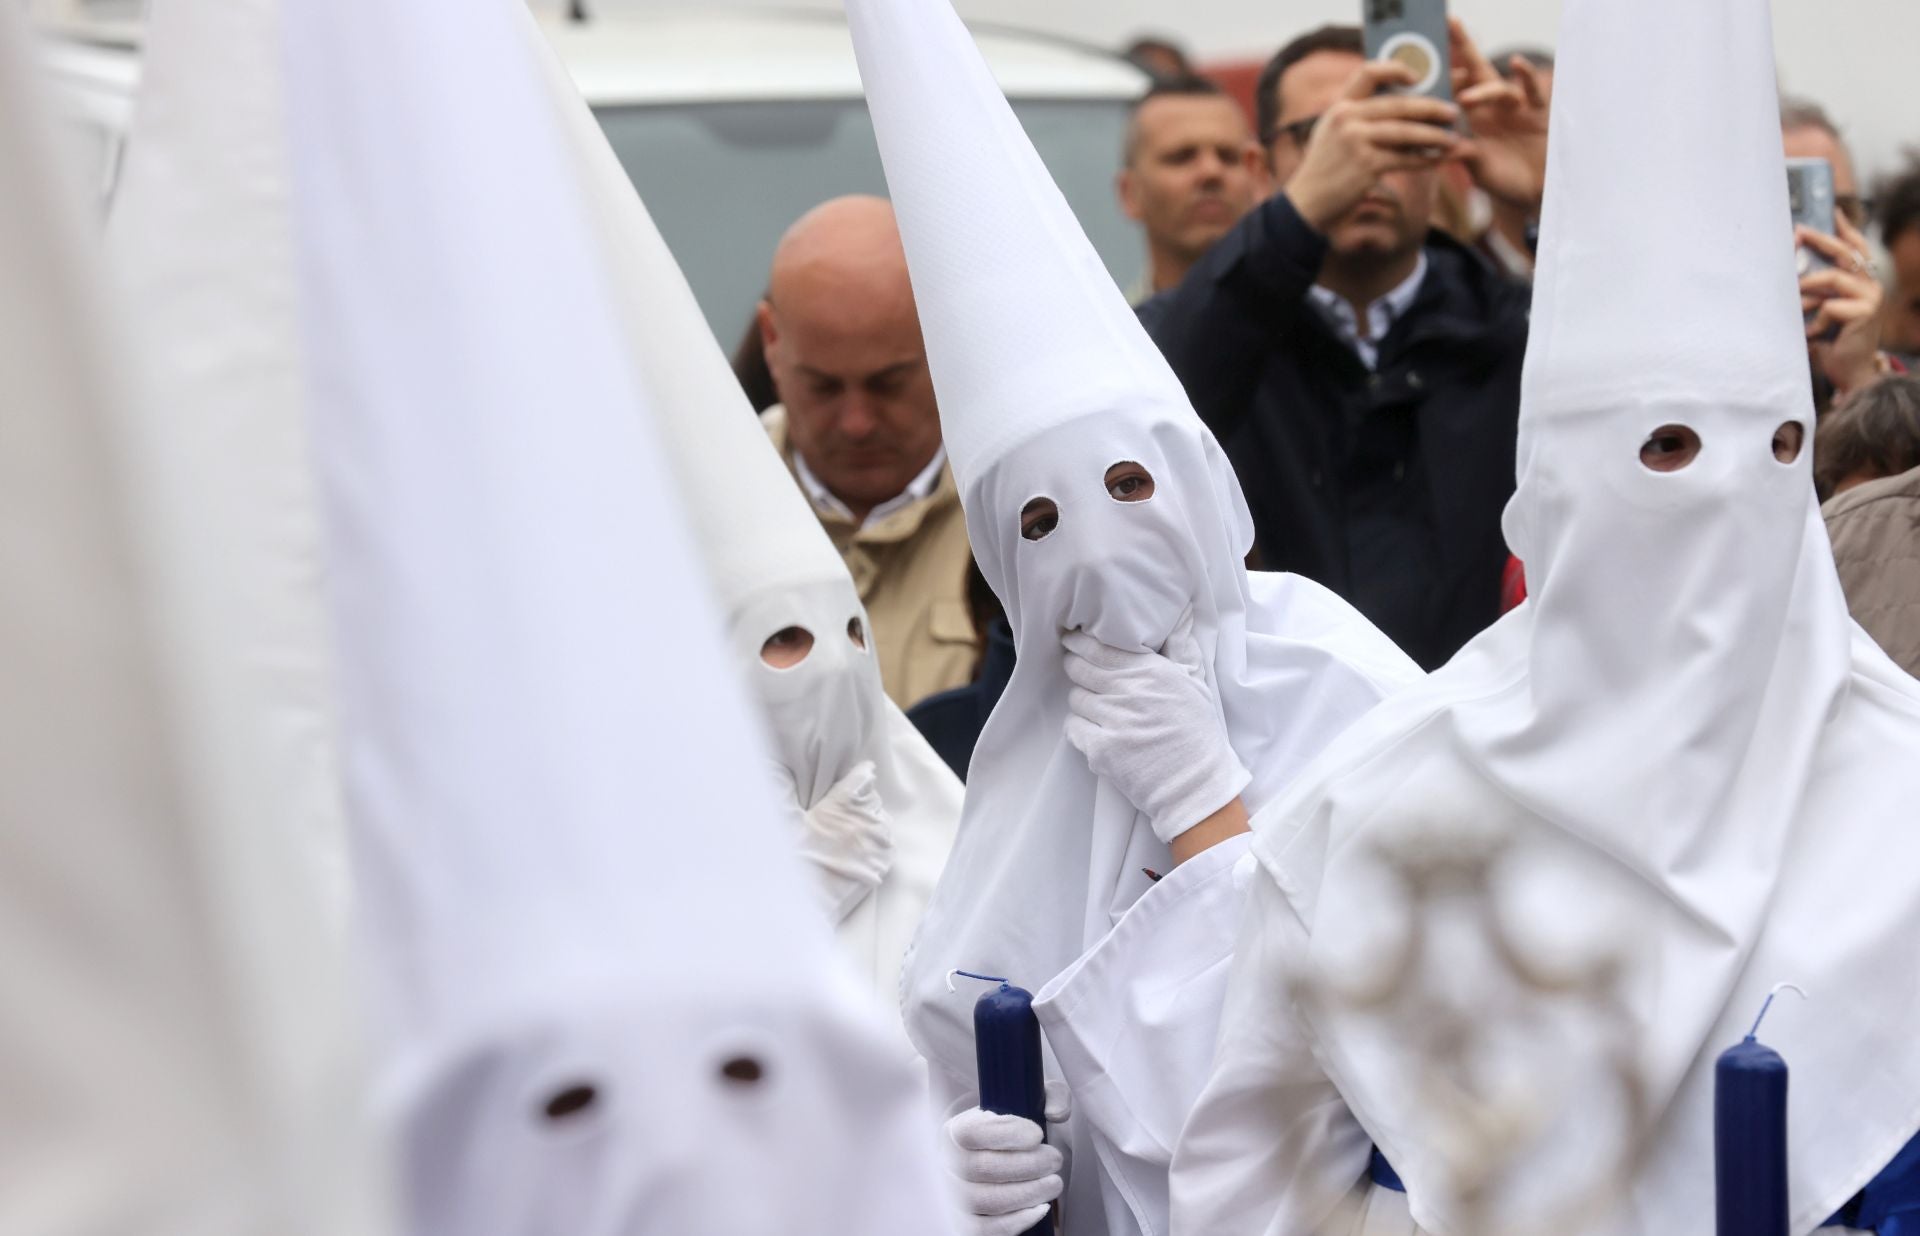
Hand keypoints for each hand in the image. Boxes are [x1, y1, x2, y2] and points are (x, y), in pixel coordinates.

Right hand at [794, 760, 892, 922]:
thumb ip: (790, 794)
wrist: (810, 899)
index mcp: (843, 802)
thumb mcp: (788, 821)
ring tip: (850, 840)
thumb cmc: (796, 859)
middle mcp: (865, 817)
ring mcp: (878, 839)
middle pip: (872, 799)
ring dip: (870, 825)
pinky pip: (888, 843)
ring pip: (882, 821)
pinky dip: (878, 844)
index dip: (860, 776)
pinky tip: (860, 854)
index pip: (864, 775)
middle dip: (860, 804)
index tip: (860, 775)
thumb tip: (779, 772)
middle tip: (842, 819)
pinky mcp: (886, 860)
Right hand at [943, 1108, 1062, 1235]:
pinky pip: (985, 1230)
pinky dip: (1016, 1222)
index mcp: (955, 1130)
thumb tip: (1057, 1113)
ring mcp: (953, 1196)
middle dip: (1028, 1166)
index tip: (1038, 1134)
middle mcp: (947, 1164)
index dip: (1008, 1134)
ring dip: (1028, 1193)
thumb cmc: (1012, 1132)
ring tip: (1053, 1183)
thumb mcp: (1029, 1102)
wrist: (996, 1160)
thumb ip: (1050, 1096)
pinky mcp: (964, 1223)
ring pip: (986, 1201)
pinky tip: (1040, 1208)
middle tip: (1055, 1160)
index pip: (973, 1133)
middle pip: (982, 1169)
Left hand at [1062, 613, 1250, 846]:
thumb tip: (1178, 614)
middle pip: (1080, 668)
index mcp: (1152, 672)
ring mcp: (1113, 722)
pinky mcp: (1101, 750)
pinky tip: (1096, 730)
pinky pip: (1073, 727)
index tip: (1072, 639)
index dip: (1080, 641)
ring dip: (1082, 699)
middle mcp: (1129, 693)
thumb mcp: (1196, 684)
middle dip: (1074, 665)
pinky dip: (1080, 727)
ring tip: (1098, 706)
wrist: (1195, 786)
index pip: (1100, 648)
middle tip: (1076, 667)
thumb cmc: (1197, 733)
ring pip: (1076, 698)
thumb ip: (1181, 647)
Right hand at [1283, 60, 1459, 233]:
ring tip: (1453, 138)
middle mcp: (1346, 118)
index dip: (1396, 69)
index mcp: (1339, 106)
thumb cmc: (1325, 169)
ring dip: (1434, 135)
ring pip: (1406, 132)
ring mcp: (1355, 141)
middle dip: (1431, 107)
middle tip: (1453, 111)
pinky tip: (1438, 160)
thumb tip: (1402, 108)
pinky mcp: (1365, 165)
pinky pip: (1404, 158)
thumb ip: (1357, 117)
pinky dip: (1424, 159)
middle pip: (1399, 104)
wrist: (1306, 203)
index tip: (1417, 77)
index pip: (1368, 72)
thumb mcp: (1332, 134)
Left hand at [1449, 18, 1550, 211]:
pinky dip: (1525, 76)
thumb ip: (1462, 153)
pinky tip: (1517, 63)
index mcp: (1472, 116)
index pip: (1454, 88)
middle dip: (1463, 45)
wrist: (1534, 193)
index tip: (1420, 61)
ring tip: (1465, 99)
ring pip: (1497, 86)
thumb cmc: (1504, 179)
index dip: (1441, 74)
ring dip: (1481, 90)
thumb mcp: (1477, 165)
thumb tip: (1439, 146)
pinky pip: (1532, 90)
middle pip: (1476, 70)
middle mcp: (1492, 106)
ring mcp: (1515, 107)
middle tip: (1448, 22)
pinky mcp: (1538, 112)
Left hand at [1800, 215, 1886, 401]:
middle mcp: (1871, 285)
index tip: (1833, 212)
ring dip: (1807, 292)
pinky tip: (1813, 334)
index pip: (1856, 248)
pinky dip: (1816, 320)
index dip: (1846, 229)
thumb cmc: (1830, 341)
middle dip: (1820, 240)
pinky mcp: (1866, 312)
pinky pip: (1830, 306)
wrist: (1848, 372)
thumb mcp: (1820, 310)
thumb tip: (1790, 268)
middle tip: (1798, 232)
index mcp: (1861, 281)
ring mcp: (1871, 297)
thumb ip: (1815, 290)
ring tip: (1796, 308)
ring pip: (1832, 278)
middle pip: (1845, 252)